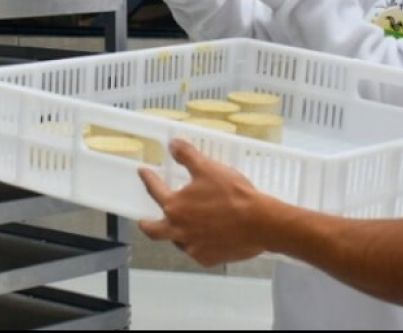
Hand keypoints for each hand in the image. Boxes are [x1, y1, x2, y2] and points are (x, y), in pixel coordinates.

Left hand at [137, 139, 268, 265]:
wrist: (259, 223)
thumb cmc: (233, 195)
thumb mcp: (209, 169)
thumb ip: (188, 156)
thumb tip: (173, 144)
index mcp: (175, 207)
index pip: (155, 190)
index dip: (148, 179)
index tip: (143, 173)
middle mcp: (178, 230)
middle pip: (153, 230)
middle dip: (146, 224)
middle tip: (143, 221)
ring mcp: (192, 247)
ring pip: (177, 241)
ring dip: (177, 234)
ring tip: (184, 227)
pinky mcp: (207, 259)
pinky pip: (198, 251)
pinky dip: (200, 244)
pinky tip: (209, 238)